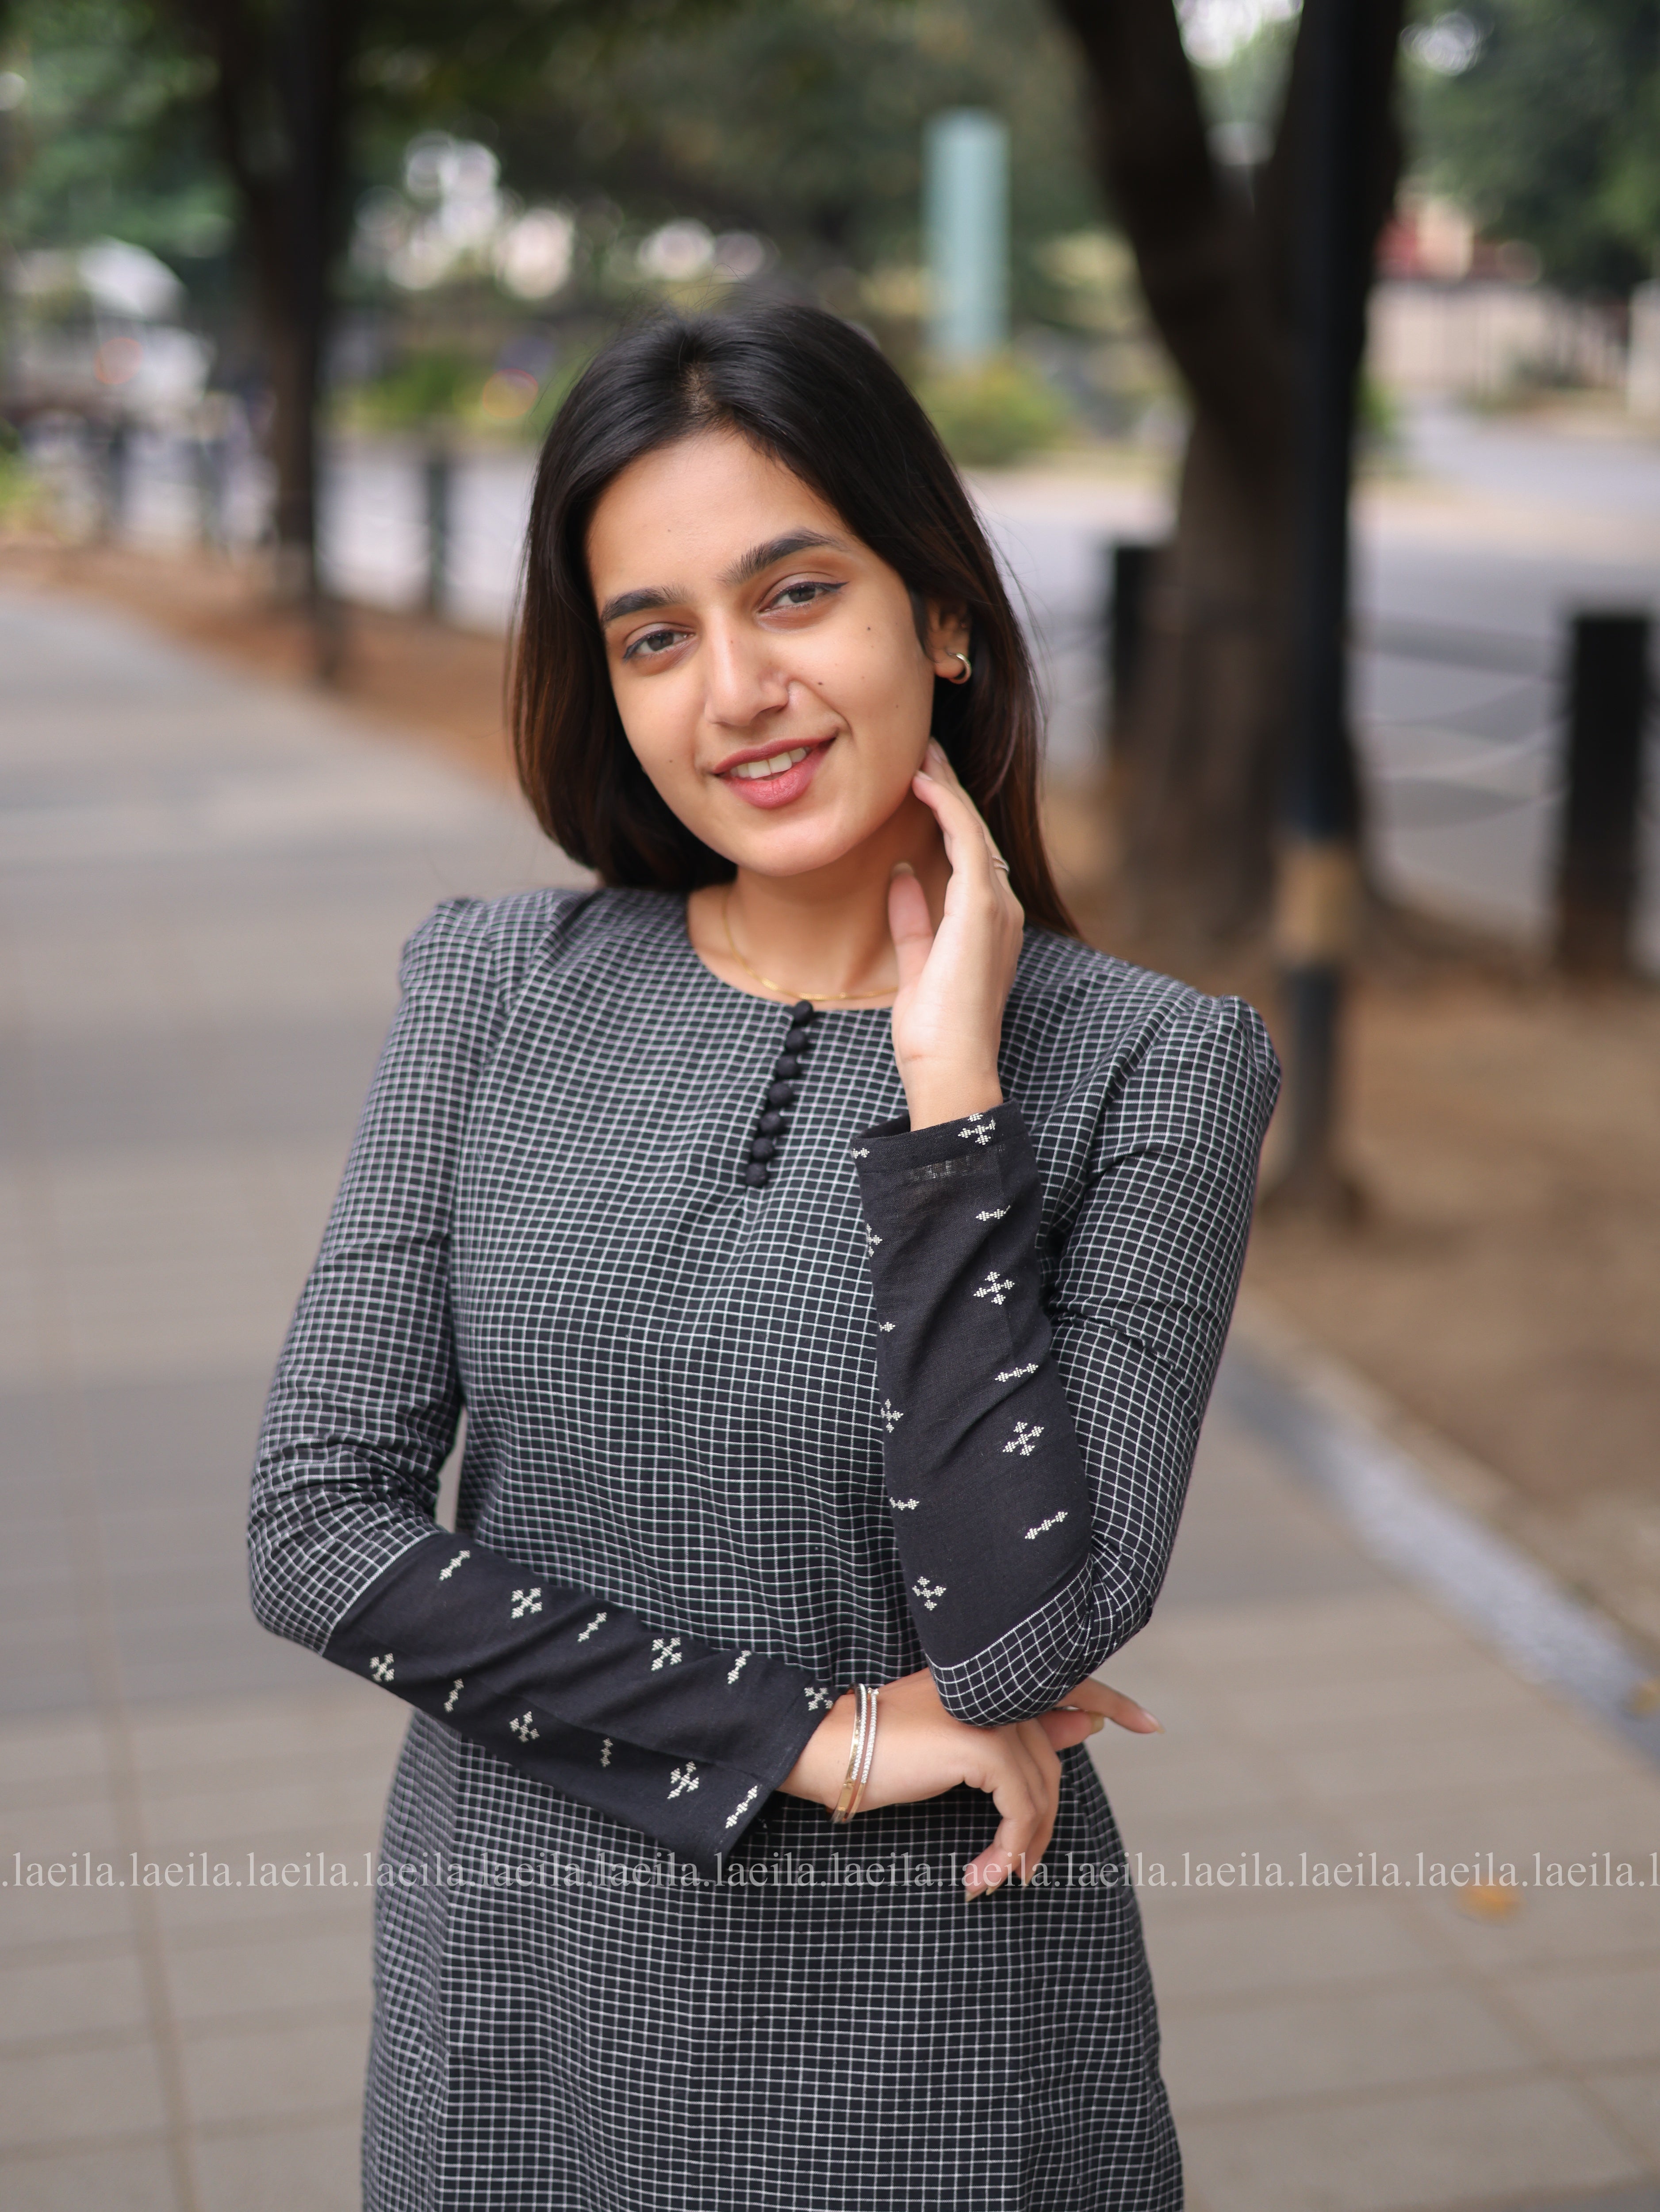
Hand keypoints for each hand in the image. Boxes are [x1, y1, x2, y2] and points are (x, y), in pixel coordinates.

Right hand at [779, 1669, 1160, 1896]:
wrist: (830, 1747)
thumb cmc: (885, 1746)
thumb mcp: (961, 1741)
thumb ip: (1023, 1732)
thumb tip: (1085, 1726)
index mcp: (994, 1678)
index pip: (1070, 1684)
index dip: (1113, 1702)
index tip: (1150, 1725)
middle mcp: (1000, 1688)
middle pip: (1051, 1767)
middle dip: (1041, 1826)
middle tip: (1015, 1870)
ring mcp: (994, 1714)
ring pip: (1040, 1794)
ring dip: (1021, 1847)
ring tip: (992, 1878)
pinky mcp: (984, 1745)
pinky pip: (1021, 1810)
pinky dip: (1009, 1850)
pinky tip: (983, 1874)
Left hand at [888, 738, 1024, 1131]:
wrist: (949, 1065)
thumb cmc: (934, 1030)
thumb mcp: (916, 964)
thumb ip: (913, 921)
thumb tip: (900, 877)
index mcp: (988, 922)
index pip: (969, 853)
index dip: (946, 814)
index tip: (919, 781)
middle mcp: (1001, 907)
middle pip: (975, 832)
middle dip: (948, 790)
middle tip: (922, 750)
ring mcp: (996, 905)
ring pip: (973, 829)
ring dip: (946, 788)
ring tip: (920, 754)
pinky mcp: (981, 907)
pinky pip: (966, 841)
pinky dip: (944, 808)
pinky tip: (921, 785)